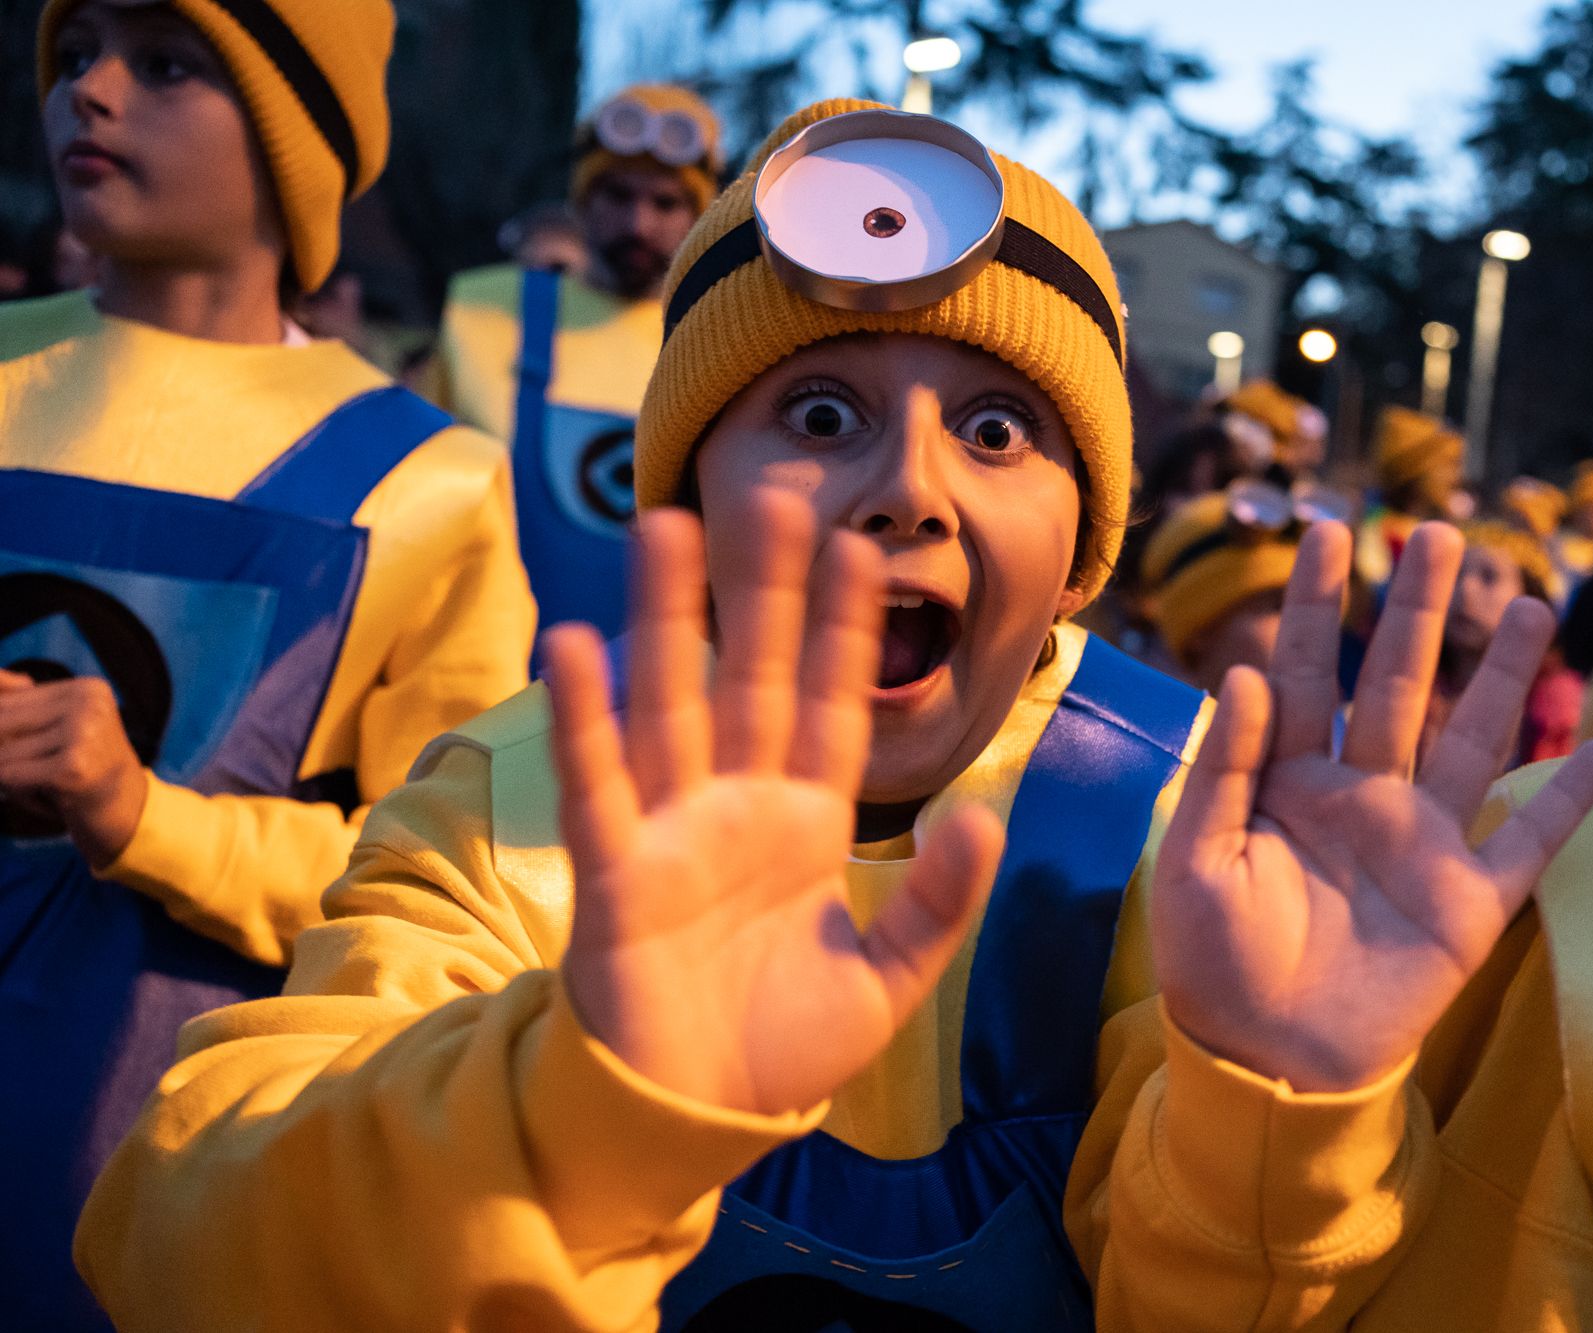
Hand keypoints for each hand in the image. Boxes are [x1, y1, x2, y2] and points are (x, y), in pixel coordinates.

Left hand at [0, 669, 148, 865]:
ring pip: (2, 752)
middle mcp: (89, 705)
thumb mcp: (57, 729)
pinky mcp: (72, 768)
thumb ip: (19, 706)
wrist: (130, 816)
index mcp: (87, 690)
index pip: (7, 701)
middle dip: (5, 754)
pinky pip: (8, 776)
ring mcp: (83, 735)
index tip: (40, 755)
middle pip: (2, 722)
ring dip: (13, 778)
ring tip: (49, 788)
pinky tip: (50, 800)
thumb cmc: (83, 772)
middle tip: (37, 774)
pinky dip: (19, 794)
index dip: (6, 735)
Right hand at [551, 494, 1004, 1116]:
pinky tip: (577, 647)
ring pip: (672, 703)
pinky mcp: (616, 875)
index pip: (831, 704)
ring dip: (667, 618)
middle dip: (764, 592)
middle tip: (774, 499)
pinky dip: (587, 722)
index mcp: (806, 821)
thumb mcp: (888, 979)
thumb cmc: (783, 1046)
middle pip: (752, 676)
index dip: (843, 631)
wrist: (699, 1117)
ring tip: (666, 528)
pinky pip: (600, 785)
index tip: (862, 550)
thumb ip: (939, 903)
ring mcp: (674, 831)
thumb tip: (985, 819)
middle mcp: (738, 805)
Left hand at [1153, 522, 1592, 1092]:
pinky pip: (1529, 843)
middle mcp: (1361, 795)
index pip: (1308, 672)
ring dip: (1502, 675)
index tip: (1334, 530)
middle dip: (1419, 610)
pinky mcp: (1469, 902)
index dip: (1321, 603)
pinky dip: (1569, 802)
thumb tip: (1245, 669)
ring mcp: (1421, 843)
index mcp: (1288, 779)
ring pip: (1473, 739)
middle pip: (1398, 683)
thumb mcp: (1196, 860)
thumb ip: (1225, 766)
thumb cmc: (1214, 961)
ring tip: (1531, 603)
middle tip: (1441, 533)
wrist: (1265, 1062)